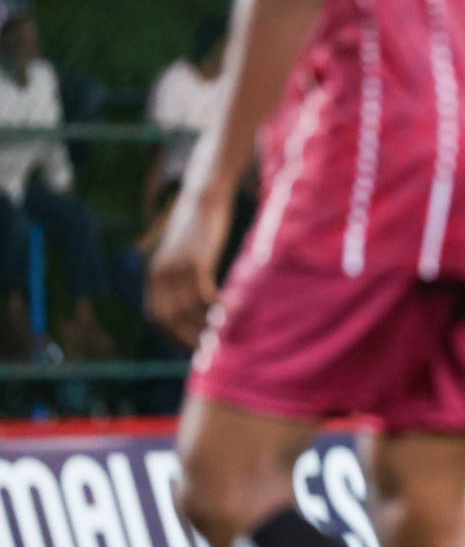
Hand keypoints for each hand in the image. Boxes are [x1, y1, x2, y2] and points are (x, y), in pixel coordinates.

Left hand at [147, 190, 230, 348]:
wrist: (204, 196)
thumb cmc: (200, 227)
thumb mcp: (184, 254)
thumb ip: (182, 277)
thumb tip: (194, 302)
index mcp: (153, 274)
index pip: (156, 317)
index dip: (171, 336)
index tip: (189, 348)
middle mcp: (159, 273)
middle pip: (170, 318)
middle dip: (187, 338)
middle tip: (208, 350)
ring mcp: (176, 267)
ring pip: (189, 310)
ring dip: (205, 327)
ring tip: (222, 337)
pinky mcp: (195, 260)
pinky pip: (204, 295)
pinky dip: (216, 309)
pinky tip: (229, 315)